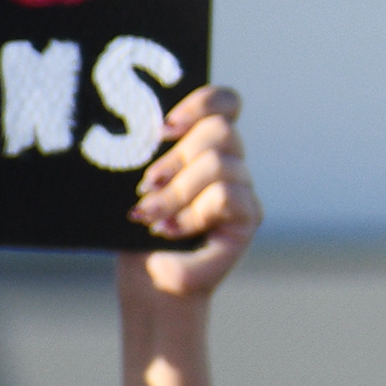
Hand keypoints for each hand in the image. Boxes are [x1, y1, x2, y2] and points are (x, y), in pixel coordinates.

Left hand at [123, 87, 258, 303]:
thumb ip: (151, 152)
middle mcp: (231, 162)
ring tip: (150, 216)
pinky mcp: (249, 217)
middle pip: (220, 130)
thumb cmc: (137, 232)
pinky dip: (192, 214)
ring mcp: (243, 188)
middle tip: (147, 186)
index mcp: (205, 144)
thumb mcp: (136, 183)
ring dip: (176, 193)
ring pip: (218, 165)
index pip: (225, 103)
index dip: (201, 103)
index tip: (163, 129)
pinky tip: (171, 231)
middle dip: (176, 159)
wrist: (148, 283)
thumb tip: (150, 128)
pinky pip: (225, 196)